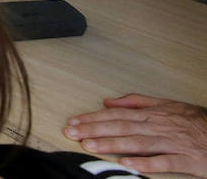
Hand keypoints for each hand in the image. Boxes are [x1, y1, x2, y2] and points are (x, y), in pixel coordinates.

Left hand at [65, 94, 206, 175]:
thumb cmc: (196, 121)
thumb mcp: (167, 105)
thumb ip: (137, 101)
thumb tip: (108, 101)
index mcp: (153, 113)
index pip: (117, 114)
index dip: (94, 118)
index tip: (73, 122)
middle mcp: (159, 126)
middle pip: (122, 127)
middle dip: (95, 130)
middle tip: (72, 134)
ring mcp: (173, 143)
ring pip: (138, 143)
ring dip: (112, 144)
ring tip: (91, 146)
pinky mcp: (187, 160)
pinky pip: (164, 162)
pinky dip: (146, 163)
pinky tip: (128, 165)